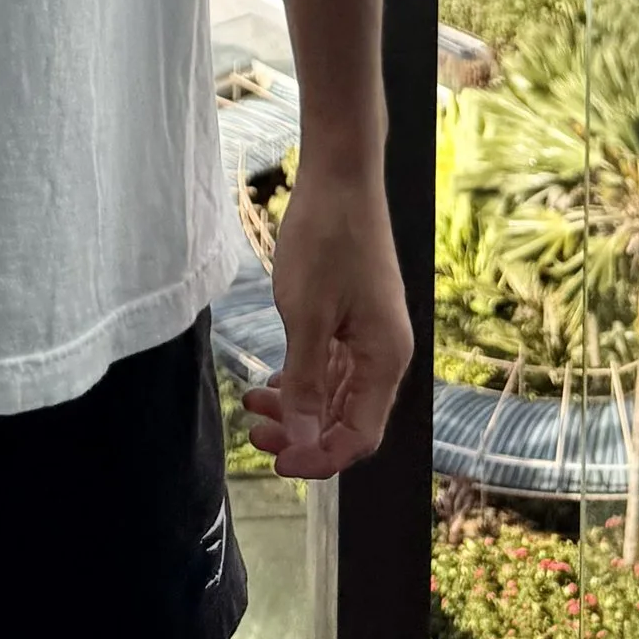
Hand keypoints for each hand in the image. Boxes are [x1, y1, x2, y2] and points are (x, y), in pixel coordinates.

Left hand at [241, 155, 411, 479]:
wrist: (340, 176)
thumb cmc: (326, 240)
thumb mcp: (306, 315)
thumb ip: (306, 381)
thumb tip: (305, 441)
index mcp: (385, 359)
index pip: (359, 435)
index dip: (320, 457)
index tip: (277, 462)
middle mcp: (385, 354)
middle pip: (348, 418)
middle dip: (303, 434)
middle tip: (256, 436)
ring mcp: (371, 335)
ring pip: (338, 393)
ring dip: (299, 408)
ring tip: (253, 407)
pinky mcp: (355, 316)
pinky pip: (333, 366)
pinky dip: (304, 379)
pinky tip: (272, 382)